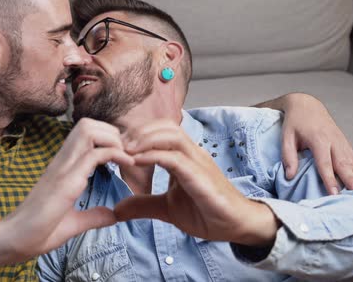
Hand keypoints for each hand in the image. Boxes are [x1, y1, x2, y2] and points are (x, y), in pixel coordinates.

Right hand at [0, 118, 133, 261]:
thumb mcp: (73, 223)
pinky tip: (126, 165)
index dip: (108, 138)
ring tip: (125, 157)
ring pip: (89, 130)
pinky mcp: (65, 181)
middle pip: (87, 123)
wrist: (14, 240)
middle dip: (112, 132)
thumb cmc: (38, 232)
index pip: (85, 133)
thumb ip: (93, 216)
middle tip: (126, 153)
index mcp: (63, 167)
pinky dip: (115, 154)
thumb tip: (112, 215)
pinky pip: (93, 154)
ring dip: (112, 138)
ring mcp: (63, 168)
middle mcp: (62, 161)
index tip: (123, 155)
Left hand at [114, 120, 278, 245]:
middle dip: (139, 131)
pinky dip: (153, 156)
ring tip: (126, 150)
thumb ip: (143, 204)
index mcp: (184, 156)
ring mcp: (198, 162)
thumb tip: (118, 209)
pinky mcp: (201, 177)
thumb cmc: (206, 213)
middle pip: (166, 125)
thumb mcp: (166, 209)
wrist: (235, 226)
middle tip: (118, 145)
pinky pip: (175, 158)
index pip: (161, 130)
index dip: (138, 133)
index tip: (118, 146)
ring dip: (145, 139)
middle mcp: (192, 153)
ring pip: (171, 135)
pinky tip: (137, 162)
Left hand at [277, 93, 352, 193]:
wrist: (306, 105)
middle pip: (343, 163)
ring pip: (352, 161)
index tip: (333, 192)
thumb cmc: (295, 122)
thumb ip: (288, 156)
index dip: (329, 178)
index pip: (324, 162)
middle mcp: (333, 140)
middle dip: (351, 179)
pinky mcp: (344, 142)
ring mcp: (341, 141)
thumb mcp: (286, 137)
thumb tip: (289, 176)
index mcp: (318, 139)